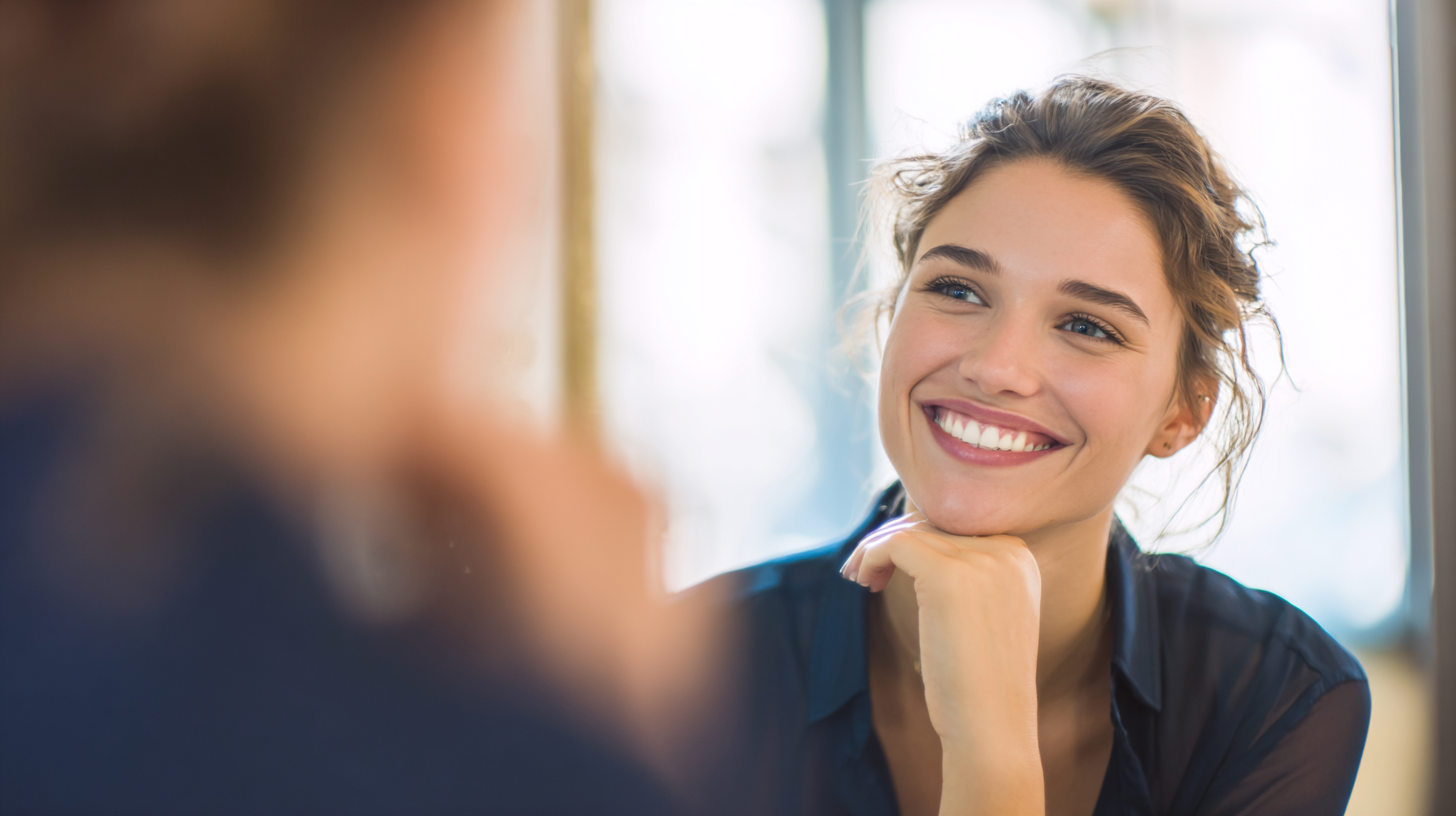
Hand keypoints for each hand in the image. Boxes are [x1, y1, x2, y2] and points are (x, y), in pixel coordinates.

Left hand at [842, 513, 1044, 814]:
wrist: (992, 727)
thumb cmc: (978, 682)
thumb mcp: (983, 613)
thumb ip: (965, 575)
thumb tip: (912, 540)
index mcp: (1020, 557)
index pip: (954, 526)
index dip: (914, 539)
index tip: (888, 567)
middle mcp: (1009, 551)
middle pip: (930, 523)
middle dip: (890, 542)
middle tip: (863, 573)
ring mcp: (982, 561)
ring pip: (910, 530)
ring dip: (875, 549)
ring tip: (859, 578)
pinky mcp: (950, 576)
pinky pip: (896, 544)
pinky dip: (870, 555)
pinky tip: (863, 581)